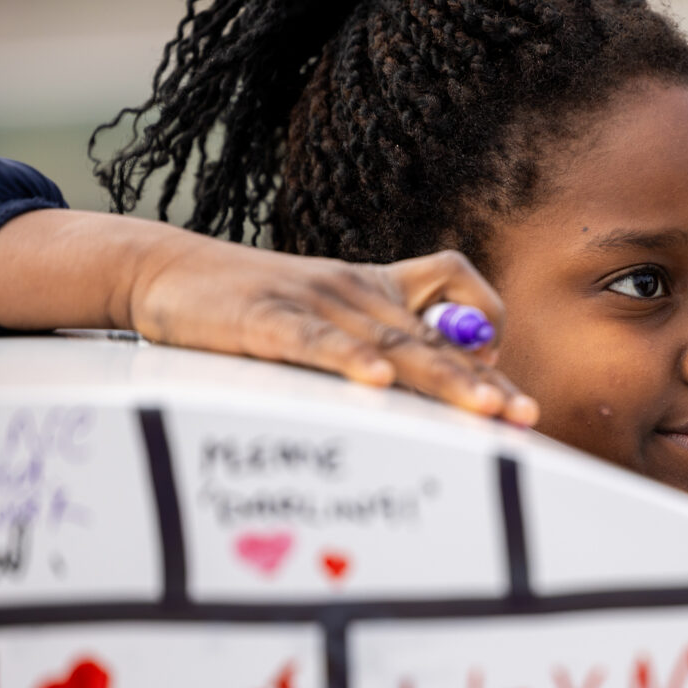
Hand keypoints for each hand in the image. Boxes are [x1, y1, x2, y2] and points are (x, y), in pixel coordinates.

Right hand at [0, 210, 537, 423]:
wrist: (164, 269)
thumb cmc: (249, 305)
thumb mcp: (324, 315)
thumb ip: (375, 342)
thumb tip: (421, 391)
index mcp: (374, 289)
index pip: (456, 300)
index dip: (489, 341)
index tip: (506, 391)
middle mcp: (356, 292)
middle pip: (435, 338)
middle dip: (483, 382)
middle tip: (523, 418)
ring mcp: (314, 301)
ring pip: (391, 342)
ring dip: (442, 379)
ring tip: (483, 409)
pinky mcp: (266, 316)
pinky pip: (316, 340)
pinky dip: (348, 359)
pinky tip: (376, 382)